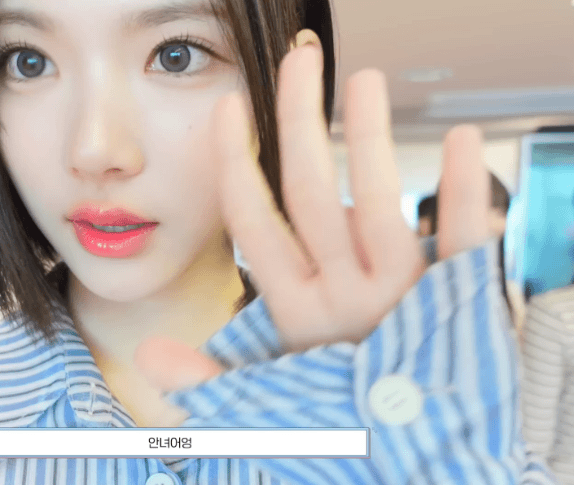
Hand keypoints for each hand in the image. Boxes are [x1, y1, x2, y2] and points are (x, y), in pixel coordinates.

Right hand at [135, 44, 489, 393]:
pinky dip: (465, 191)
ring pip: (378, 206)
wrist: (418, 461)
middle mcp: (343, 302)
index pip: (255, 229)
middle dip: (301, 125)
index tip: (227, 112)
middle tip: (300, 65)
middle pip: (315, 198)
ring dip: (371, 138)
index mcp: (296, 317)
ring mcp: (400, 301)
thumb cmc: (340, 420)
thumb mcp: (268, 401)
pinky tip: (461, 140)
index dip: (235, 166)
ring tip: (365, 81)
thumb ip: (212, 376)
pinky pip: (464, 244)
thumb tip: (147, 356)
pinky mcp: (453, 302)